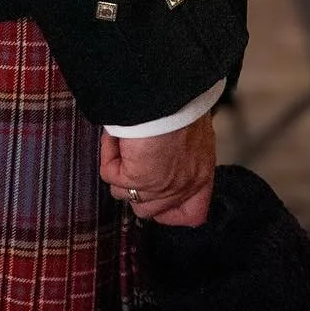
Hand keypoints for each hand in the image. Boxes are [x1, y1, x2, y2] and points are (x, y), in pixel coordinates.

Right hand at [100, 114, 215, 226]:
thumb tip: (165, 155)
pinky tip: (117, 137)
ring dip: (119, 167)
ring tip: (126, 141)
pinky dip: (109, 154)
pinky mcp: (137, 179)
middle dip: (134, 187)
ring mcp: (158, 187)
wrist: (169, 96)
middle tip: (132, 160)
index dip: (171, 212)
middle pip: (148, 210)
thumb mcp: (192, 131)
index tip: (157, 198)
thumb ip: (182, 152)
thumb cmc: (182, 105)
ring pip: (124, 193)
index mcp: (201, 174)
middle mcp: (182, 187)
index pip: (192, 215)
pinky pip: (110, 174)